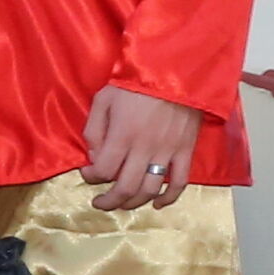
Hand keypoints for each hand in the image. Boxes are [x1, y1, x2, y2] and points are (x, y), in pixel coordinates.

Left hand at [85, 87, 205, 214]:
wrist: (175, 70)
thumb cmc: (135, 82)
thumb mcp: (104, 99)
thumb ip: (94, 129)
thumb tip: (94, 156)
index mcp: (123, 134)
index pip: (103, 170)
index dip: (91, 176)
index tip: (88, 172)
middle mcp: (145, 148)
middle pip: (125, 188)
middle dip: (109, 201)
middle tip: (100, 202)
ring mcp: (168, 152)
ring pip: (149, 190)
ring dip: (133, 203)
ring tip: (123, 203)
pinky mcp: (185, 151)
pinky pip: (179, 182)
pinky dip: (168, 199)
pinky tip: (156, 204)